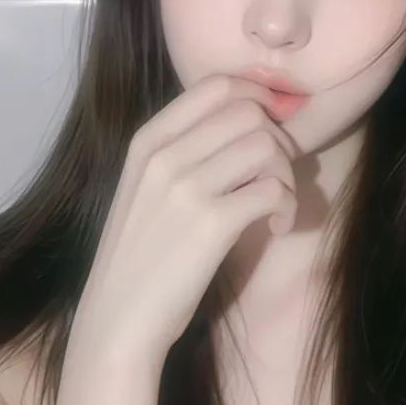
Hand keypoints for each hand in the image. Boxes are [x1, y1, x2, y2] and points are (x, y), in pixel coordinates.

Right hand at [68, 74, 297, 364]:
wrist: (118, 319)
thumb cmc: (138, 258)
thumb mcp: (145, 189)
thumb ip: (183, 153)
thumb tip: (247, 124)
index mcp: (147, 141)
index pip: (216, 85)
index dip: (257, 96)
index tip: (273, 126)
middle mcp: (165, 155)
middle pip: (249, 113)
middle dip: (277, 142)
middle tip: (275, 178)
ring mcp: (187, 186)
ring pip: (267, 146)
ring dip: (286, 176)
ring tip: (276, 208)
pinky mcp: (212, 223)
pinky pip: (274, 189)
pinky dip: (287, 207)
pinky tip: (274, 228)